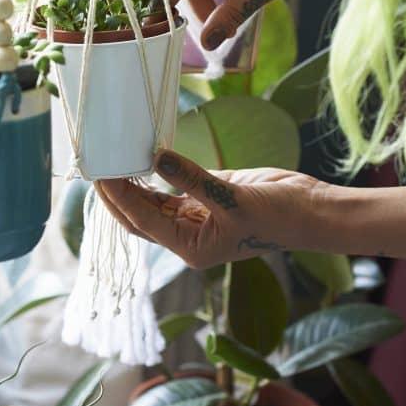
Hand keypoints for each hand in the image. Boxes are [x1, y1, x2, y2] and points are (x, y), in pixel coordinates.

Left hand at [95, 150, 328, 268]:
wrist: (311, 211)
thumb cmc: (278, 215)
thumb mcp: (232, 196)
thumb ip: (192, 178)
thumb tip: (156, 158)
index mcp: (190, 248)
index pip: (141, 221)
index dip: (119, 198)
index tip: (101, 174)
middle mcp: (187, 236)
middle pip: (138, 216)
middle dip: (115, 194)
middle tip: (95, 165)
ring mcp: (195, 217)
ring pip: (152, 202)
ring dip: (132, 184)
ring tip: (110, 158)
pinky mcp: (205, 198)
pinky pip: (171, 187)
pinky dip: (155, 174)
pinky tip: (139, 157)